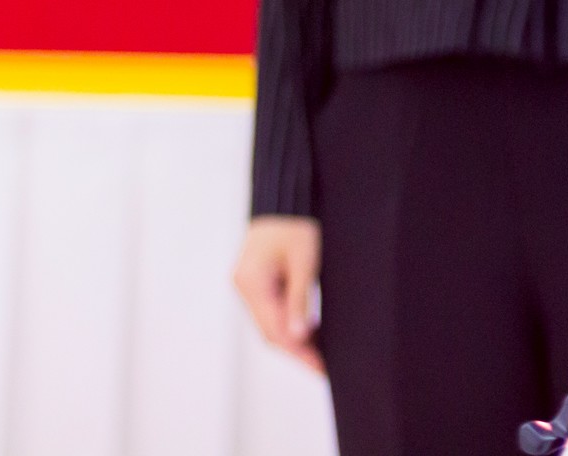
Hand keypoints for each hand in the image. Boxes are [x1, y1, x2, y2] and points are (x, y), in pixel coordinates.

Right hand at [232, 216, 323, 373]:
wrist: (284, 199)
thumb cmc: (297, 224)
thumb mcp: (305, 259)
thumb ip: (300, 298)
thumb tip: (299, 335)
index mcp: (252, 283)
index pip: (275, 329)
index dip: (299, 351)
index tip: (320, 367)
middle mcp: (244, 288)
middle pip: (269, 331)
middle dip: (296, 350)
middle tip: (323, 368)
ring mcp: (247, 286)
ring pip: (269, 323)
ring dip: (292, 339)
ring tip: (320, 355)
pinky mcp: (255, 282)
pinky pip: (270, 310)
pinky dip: (287, 323)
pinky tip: (308, 332)